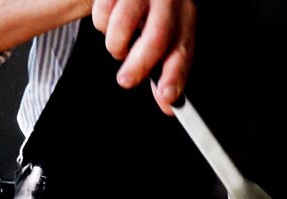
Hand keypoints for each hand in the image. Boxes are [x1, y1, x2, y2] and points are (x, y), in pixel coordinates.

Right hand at [91, 0, 196, 114]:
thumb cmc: (149, 15)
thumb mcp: (162, 38)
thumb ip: (164, 69)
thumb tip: (166, 100)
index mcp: (185, 16)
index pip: (183, 49)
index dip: (175, 75)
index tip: (166, 96)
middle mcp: (168, 0)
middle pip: (157, 36)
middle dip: (139, 65)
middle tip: (126, 80)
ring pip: (124, 24)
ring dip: (116, 44)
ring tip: (118, 45)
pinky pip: (104, 11)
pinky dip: (102, 24)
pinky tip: (110, 22)